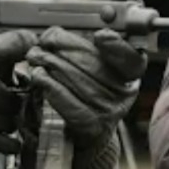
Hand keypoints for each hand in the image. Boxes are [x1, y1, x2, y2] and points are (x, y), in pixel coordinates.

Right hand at [0, 30, 37, 155]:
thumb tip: (27, 44)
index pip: (0, 47)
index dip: (21, 46)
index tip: (34, 49)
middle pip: (10, 97)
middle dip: (15, 101)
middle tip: (11, 102)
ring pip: (7, 121)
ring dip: (10, 122)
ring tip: (1, 120)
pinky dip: (8, 143)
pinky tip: (9, 141)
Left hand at [25, 27, 146, 145]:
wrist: (89, 135)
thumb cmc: (89, 95)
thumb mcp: (97, 70)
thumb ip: (86, 50)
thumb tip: (57, 33)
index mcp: (130, 76)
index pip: (132, 60)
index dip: (117, 47)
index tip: (99, 36)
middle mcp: (123, 93)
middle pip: (97, 66)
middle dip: (66, 48)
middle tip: (45, 40)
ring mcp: (108, 111)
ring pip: (79, 82)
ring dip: (52, 65)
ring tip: (36, 56)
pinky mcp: (90, 126)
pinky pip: (68, 101)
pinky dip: (50, 86)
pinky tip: (39, 76)